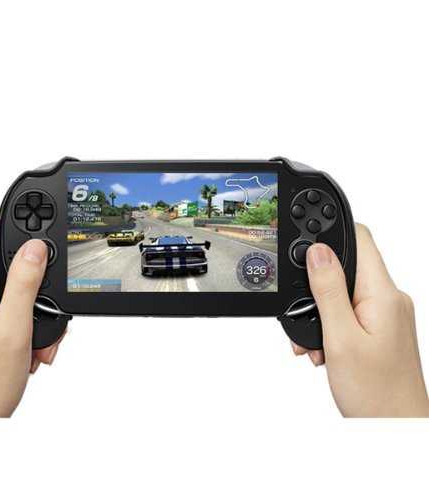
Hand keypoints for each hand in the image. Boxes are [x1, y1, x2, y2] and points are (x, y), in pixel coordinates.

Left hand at [0, 220, 64, 416]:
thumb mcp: (13, 329)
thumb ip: (24, 283)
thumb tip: (36, 247)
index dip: (23, 226)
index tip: (47, 222)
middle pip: (13, 262)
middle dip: (39, 285)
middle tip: (44, 313)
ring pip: (20, 285)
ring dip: (38, 309)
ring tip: (37, 339)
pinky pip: (16, 304)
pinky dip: (31, 321)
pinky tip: (32, 344)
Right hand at [291, 224, 428, 416]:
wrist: (395, 428)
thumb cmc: (376, 393)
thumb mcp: (341, 338)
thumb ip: (328, 290)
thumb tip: (318, 251)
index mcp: (383, 294)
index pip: (361, 238)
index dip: (331, 231)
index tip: (305, 233)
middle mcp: (389, 299)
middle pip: (347, 266)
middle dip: (317, 285)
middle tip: (306, 313)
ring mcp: (386, 315)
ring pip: (343, 292)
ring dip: (320, 312)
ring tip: (318, 342)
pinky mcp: (380, 329)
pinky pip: (349, 312)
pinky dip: (330, 325)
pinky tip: (325, 348)